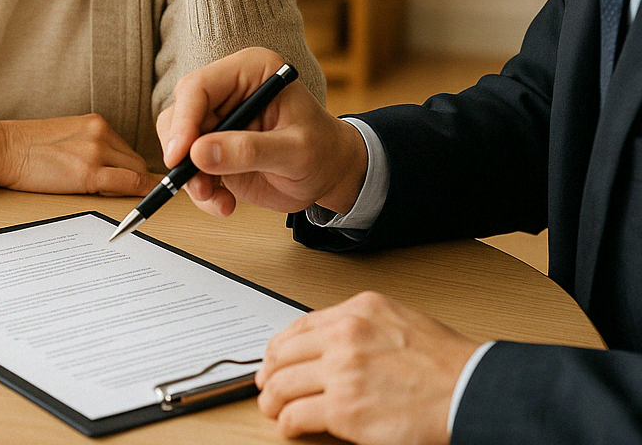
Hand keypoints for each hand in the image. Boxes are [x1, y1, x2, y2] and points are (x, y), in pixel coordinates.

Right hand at [0, 114, 159, 195]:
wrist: (3, 148)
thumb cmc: (26, 147)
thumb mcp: (67, 136)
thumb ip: (90, 145)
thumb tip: (109, 166)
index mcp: (95, 123)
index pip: (126, 149)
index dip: (132, 169)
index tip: (138, 180)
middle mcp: (101, 133)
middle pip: (135, 161)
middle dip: (134, 179)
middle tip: (123, 196)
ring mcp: (97, 151)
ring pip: (135, 173)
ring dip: (131, 189)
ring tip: (114, 200)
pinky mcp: (90, 172)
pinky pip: (129, 184)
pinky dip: (141, 193)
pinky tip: (142, 202)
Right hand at [156, 47, 367, 215]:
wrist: (330, 172)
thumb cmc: (322, 150)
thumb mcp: (295, 151)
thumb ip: (249, 150)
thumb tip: (199, 154)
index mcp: (250, 71)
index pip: (199, 86)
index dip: (184, 120)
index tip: (180, 155)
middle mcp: (228, 90)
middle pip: (180, 113)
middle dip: (182, 152)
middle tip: (197, 184)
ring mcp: (219, 119)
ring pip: (178, 142)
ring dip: (190, 176)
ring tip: (216, 199)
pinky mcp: (213, 147)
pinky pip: (189, 167)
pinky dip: (200, 190)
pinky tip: (225, 203)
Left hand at [255, 291, 480, 443]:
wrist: (471, 391)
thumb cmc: (445, 363)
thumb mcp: (397, 321)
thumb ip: (359, 327)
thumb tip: (327, 345)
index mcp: (358, 310)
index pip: (300, 326)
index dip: (280, 347)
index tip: (274, 359)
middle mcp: (345, 335)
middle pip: (284, 353)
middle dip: (270, 373)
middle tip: (266, 386)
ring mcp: (343, 372)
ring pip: (284, 384)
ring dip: (273, 400)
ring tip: (273, 409)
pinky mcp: (345, 410)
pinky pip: (298, 415)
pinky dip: (288, 423)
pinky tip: (291, 427)